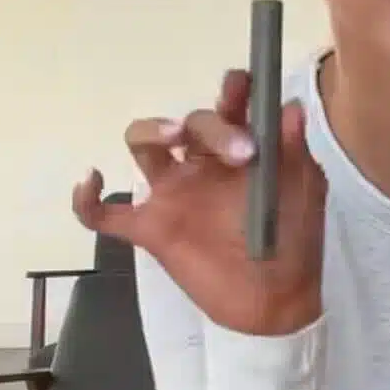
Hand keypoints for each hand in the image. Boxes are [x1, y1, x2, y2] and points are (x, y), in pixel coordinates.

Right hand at [73, 69, 326, 335]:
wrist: (276, 302)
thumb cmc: (295, 240)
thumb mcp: (303, 188)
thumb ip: (292, 149)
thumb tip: (288, 107)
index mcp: (239, 148)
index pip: (227, 108)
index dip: (231, 91)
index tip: (241, 86)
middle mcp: (201, 163)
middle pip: (189, 122)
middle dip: (213, 126)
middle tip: (243, 152)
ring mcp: (173, 194)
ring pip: (142, 144)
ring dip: (152, 131)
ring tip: (173, 136)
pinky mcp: (151, 229)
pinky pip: (103, 214)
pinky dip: (86, 199)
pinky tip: (93, 181)